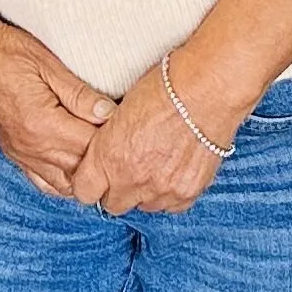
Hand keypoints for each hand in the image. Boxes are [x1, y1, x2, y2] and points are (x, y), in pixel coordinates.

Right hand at [0, 16, 114, 200]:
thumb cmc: (7, 52)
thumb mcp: (47, 64)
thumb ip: (79, 93)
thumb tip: (109, 113)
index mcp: (43, 125)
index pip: (91, 147)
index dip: (113, 138)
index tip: (129, 125)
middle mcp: (32, 148)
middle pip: (81, 170)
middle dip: (104, 158)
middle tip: (122, 139)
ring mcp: (22, 155)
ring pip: (65, 184)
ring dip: (86, 172)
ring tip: (103, 153)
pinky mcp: (16, 155)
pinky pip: (45, 183)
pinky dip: (65, 180)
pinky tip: (77, 165)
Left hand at [71, 62, 232, 216]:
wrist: (207, 87)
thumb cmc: (164, 86)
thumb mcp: (120, 109)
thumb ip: (108, 142)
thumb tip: (104, 153)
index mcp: (108, 156)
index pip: (84, 191)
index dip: (90, 182)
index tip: (96, 173)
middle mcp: (132, 179)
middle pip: (113, 205)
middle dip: (116, 189)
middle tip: (127, 167)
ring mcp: (161, 189)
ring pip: (143, 206)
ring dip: (145, 191)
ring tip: (155, 163)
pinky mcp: (187, 192)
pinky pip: (171, 205)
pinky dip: (170, 192)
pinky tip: (174, 170)